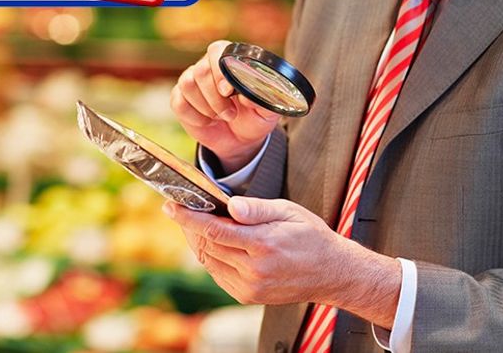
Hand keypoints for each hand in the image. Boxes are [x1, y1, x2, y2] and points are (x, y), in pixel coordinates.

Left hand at [162, 196, 400, 324]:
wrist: (331, 273)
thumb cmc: (311, 238)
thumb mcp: (289, 212)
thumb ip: (257, 209)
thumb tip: (231, 207)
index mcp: (264, 244)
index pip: (214, 230)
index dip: (189, 217)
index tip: (171, 206)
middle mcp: (254, 269)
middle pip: (207, 246)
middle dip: (190, 227)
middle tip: (181, 210)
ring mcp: (250, 286)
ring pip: (209, 261)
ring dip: (198, 242)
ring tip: (195, 224)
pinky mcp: (248, 296)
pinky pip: (218, 274)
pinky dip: (211, 258)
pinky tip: (215, 244)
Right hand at [170, 40, 281, 171]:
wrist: (239, 139)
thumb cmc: (253, 117)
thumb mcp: (266, 111)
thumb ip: (262, 100)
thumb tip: (248, 96)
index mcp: (230, 60)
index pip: (217, 50)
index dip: (221, 71)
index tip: (228, 91)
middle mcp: (208, 65)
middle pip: (201, 71)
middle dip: (216, 98)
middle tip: (230, 113)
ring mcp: (191, 81)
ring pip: (188, 85)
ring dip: (206, 107)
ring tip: (220, 116)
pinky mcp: (179, 98)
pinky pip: (179, 103)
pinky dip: (195, 117)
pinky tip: (207, 121)